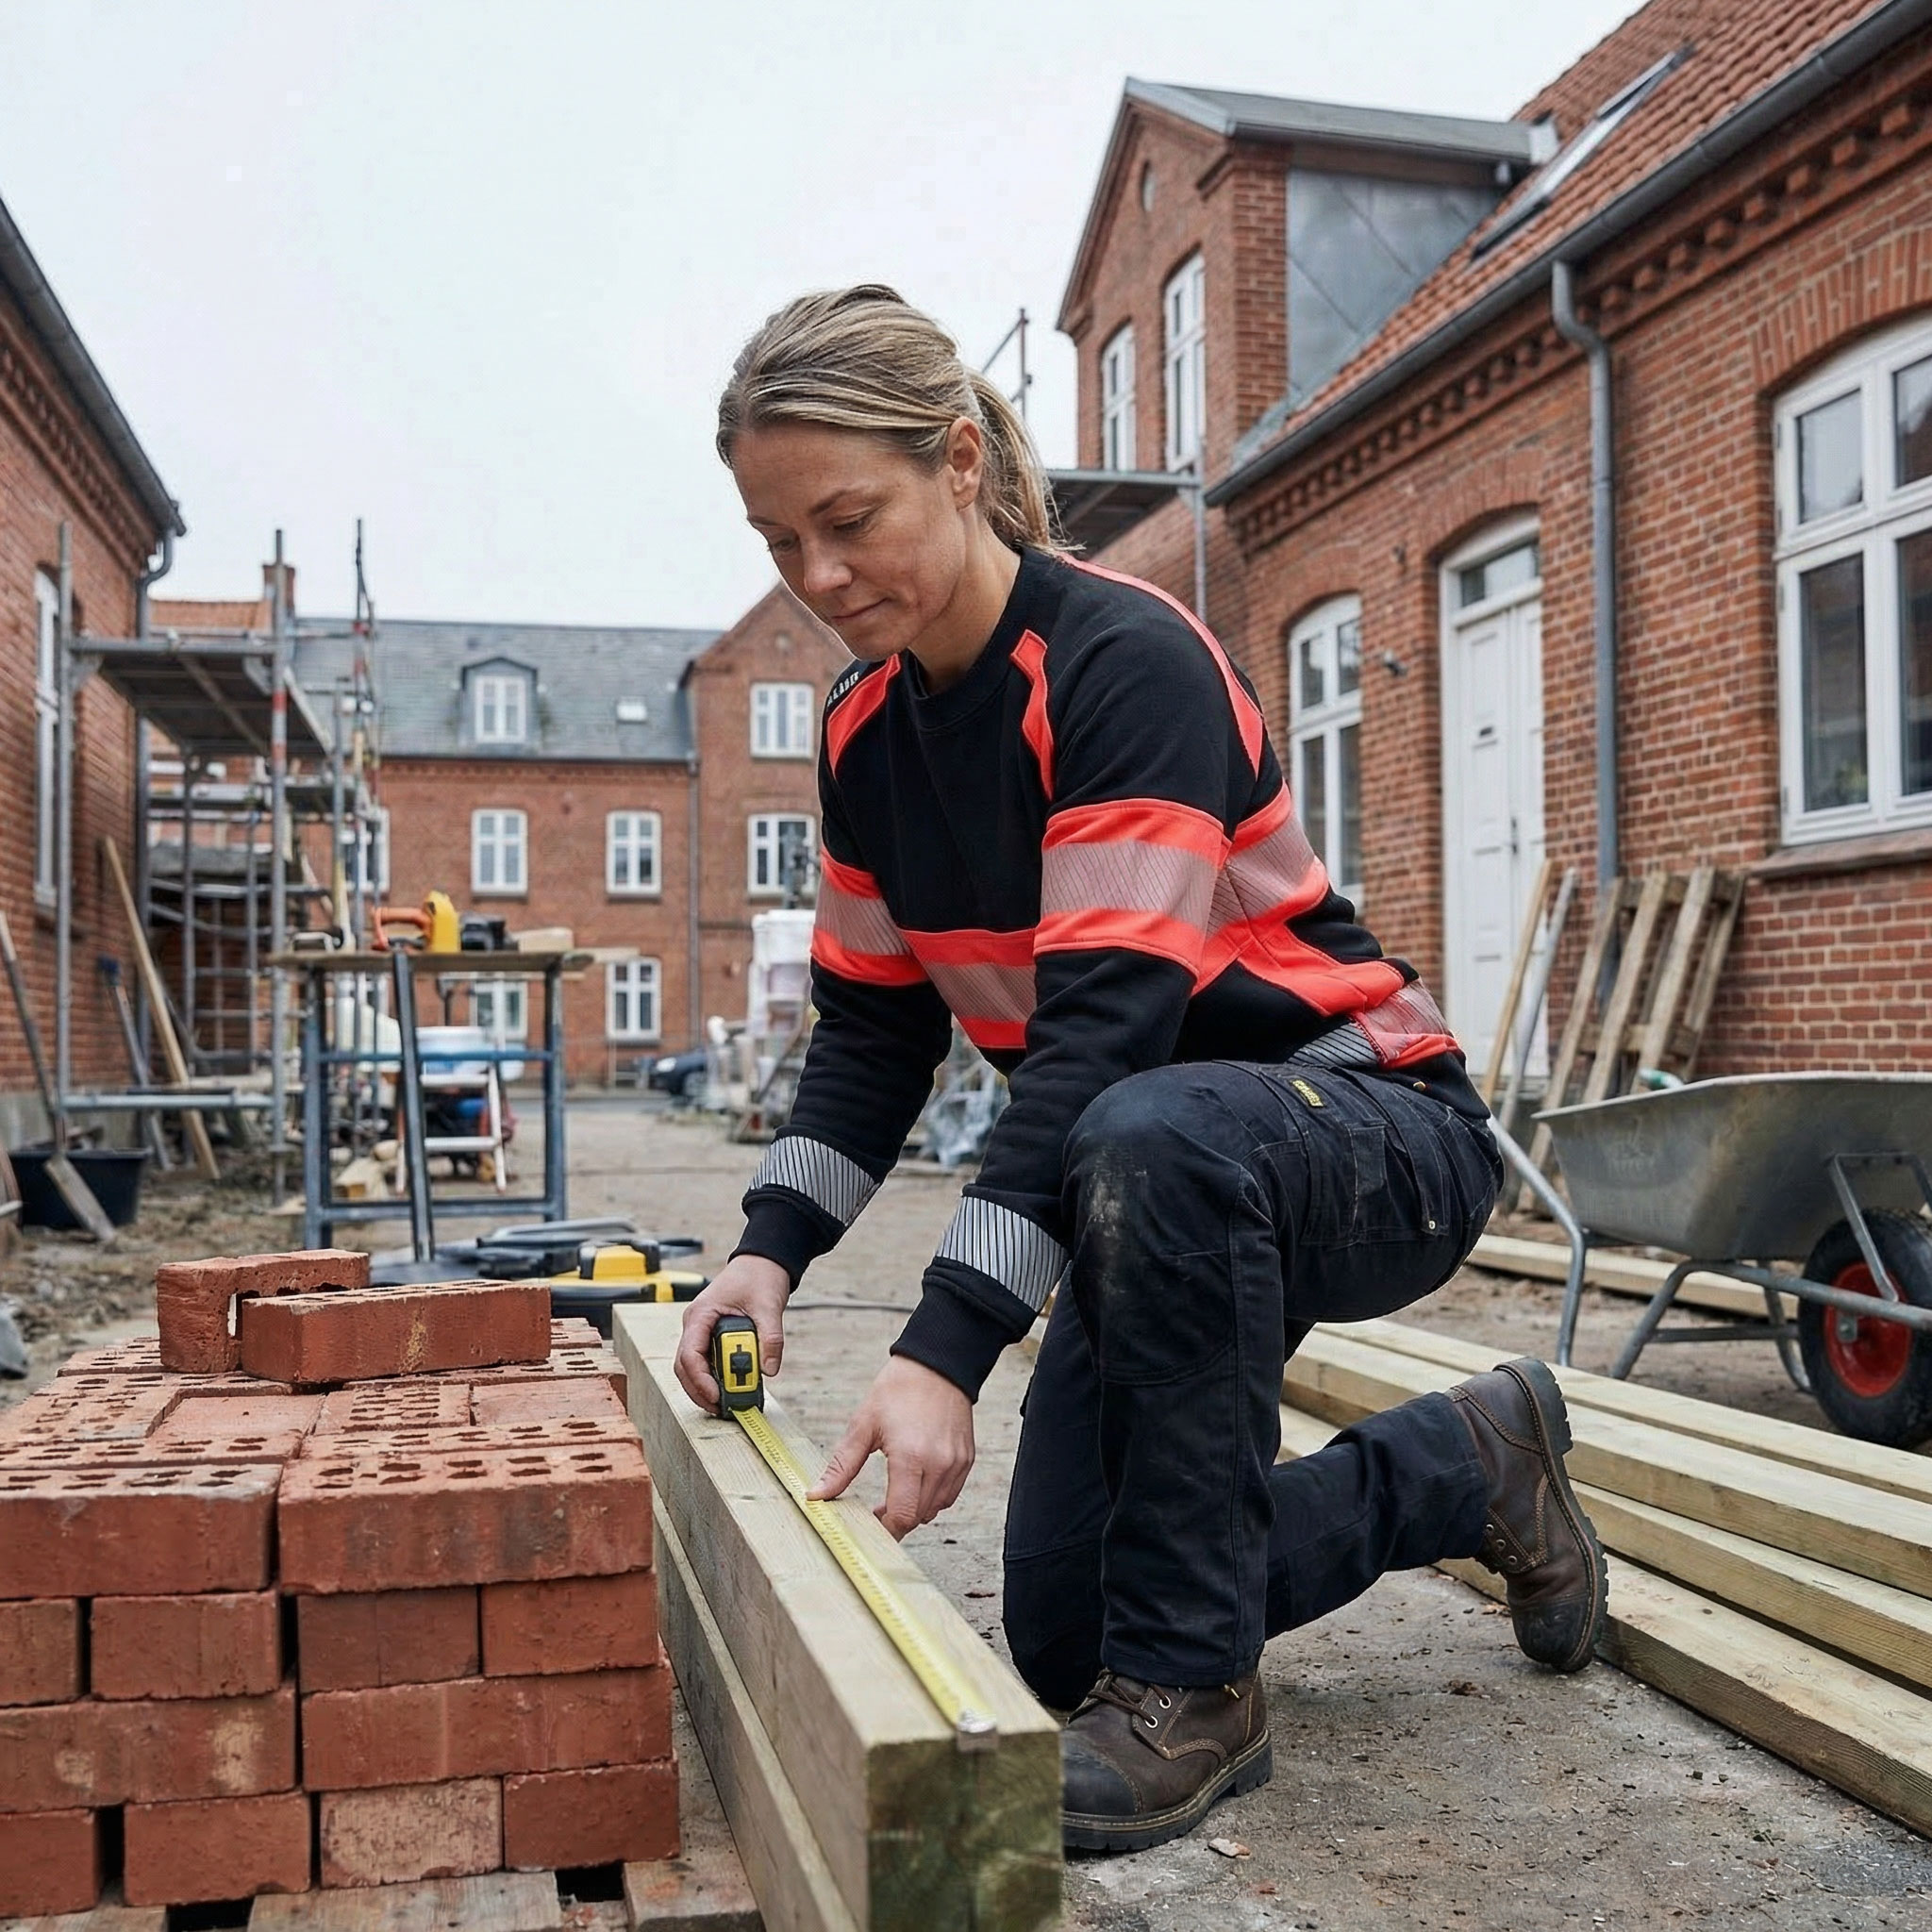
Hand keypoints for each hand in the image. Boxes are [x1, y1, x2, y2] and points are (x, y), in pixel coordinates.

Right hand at [675, 1254, 790, 1413]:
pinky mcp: (711, 1338)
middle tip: (721, 1408)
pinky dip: (713, 1379)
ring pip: (692, 1369)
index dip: (700, 1380)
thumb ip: (770, 1338)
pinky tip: (728, 1390)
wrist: (762, 1262)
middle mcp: (695, 1325)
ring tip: (726, 1403)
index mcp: (701, 1314)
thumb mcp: (768, 1305)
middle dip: (699, 1391)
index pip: (689, 1354)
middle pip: (684, 1368)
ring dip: (705, 1388)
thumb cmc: (759, 1276)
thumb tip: (769, 1369)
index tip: (717, 1395)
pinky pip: (705, 1363)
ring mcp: (701, 1332)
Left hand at [810, 1354, 974, 1538]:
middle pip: (918, 1516)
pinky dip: (932, 1496)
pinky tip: (916, 1481)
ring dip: (915, 1509)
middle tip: (877, 1512)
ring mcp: (956, 1463)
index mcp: (911, 1457)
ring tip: (896, 1494)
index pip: (902, 1515)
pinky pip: (950, 1494)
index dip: (885, 1529)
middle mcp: (938, 1464)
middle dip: (896, 1520)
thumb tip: (817, 1495)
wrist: (937, 1364)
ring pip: (935, 1509)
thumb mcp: (863, 1425)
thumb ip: (842, 1466)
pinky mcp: (966, 1459)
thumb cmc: (898, 1390)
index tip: (870, 1528)